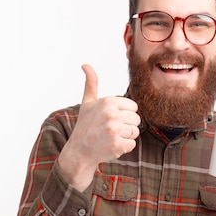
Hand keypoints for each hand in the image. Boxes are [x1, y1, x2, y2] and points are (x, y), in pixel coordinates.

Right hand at [58, 64, 140, 190]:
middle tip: (111, 130)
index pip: (133, 107)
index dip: (124, 114)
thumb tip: (85, 65)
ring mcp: (114, 130)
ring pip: (135, 132)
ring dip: (126, 137)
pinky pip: (132, 144)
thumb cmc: (85, 126)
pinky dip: (124, 148)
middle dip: (127, 126)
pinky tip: (111, 146)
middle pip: (136, 119)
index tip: (111, 119)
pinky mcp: (117, 145)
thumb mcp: (87, 103)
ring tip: (111, 137)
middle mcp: (111, 114)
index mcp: (108, 102)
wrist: (79, 151)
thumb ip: (91, 83)